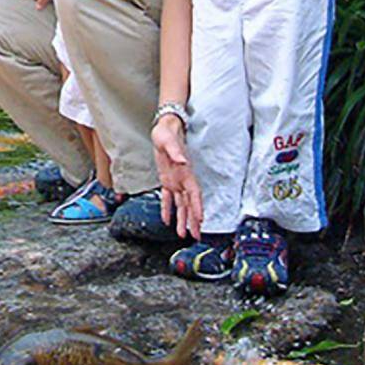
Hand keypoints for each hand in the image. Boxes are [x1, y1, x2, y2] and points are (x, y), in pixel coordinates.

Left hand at [153, 115, 203, 240]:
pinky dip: (168, 209)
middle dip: (193, 220)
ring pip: (181, 204)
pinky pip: (168, 198)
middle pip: (190, 203)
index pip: (194, 194)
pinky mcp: (167, 180)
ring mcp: (176, 181)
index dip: (198, 207)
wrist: (164, 128)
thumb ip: (174, 151)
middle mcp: (183, 179)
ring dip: (182, 219)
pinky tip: (167, 220)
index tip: (200, 220)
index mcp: (186, 172)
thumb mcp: (168, 141)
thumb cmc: (167, 134)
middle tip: (196, 235)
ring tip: (183, 234)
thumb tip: (182, 161)